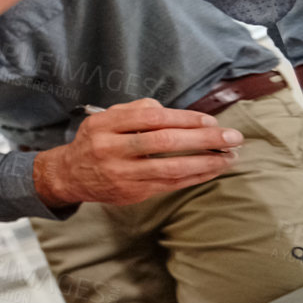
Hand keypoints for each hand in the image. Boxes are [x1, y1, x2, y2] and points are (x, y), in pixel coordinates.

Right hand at [32, 98, 241, 207]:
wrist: (69, 175)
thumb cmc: (95, 142)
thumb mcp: (104, 118)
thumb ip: (135, 110)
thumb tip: (172, 112)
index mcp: (105, 125)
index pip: (151, 117)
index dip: (185, 118)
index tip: (210, 120)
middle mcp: (111, 149)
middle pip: (164, 142)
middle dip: (204, 139)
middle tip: (232, 137)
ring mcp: (121, 174)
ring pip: (170, 167)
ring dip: (206, 162)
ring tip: (230, 157)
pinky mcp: (131, 193)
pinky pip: (169, 185)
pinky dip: (195, 177)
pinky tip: (212, 170)